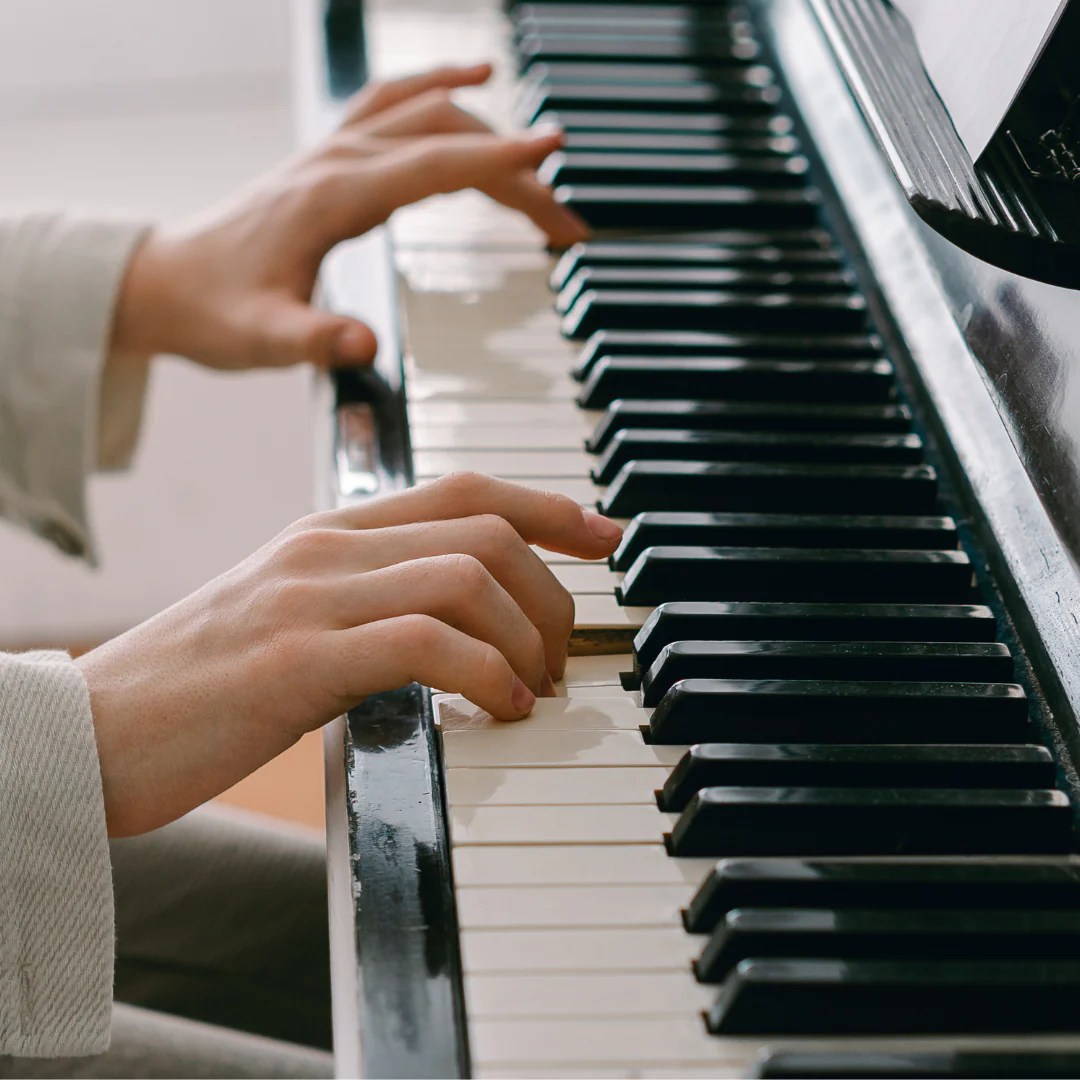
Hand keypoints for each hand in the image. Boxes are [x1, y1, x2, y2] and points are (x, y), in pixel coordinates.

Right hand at [76, 474, 621, 835]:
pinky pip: (426, 641)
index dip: (547, 505)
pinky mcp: (297, 660)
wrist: (88, 732)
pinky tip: (499, 710)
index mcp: (329, 531)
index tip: (604, 535)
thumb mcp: (292, 618)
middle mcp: (327, 548)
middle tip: (564, 654)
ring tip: (535, 690)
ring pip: (468, 575)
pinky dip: (486, 673)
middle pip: (485, 527)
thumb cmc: (198, 685)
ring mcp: (310, 597)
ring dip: (528, 637)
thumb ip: (368, 600)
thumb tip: (458, 626)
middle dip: (552, 590)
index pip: (464, 489)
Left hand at [109, 63, 587, 372]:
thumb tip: (366, 345)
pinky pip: (395, 101)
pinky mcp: (331, 155)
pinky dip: (441, 85)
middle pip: (446, 140)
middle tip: (566, 226)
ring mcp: (333, 149)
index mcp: (332, 198)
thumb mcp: (262, 339)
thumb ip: (314, 340)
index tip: (553, 154)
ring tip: (543, 174)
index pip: (432, 165)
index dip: (497, 161)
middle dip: (514, 175)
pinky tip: (475, 78)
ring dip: (490, 136)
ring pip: (429, 114)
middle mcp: (337, 160)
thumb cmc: (214, 311)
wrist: (165, 284)